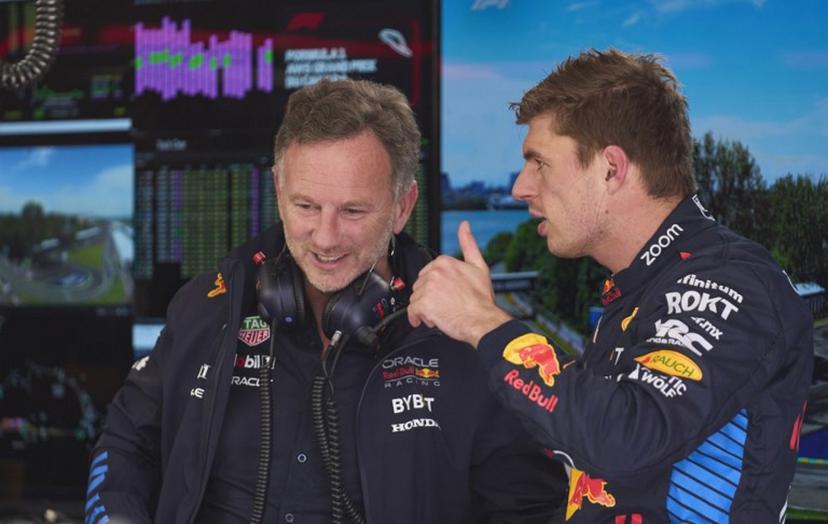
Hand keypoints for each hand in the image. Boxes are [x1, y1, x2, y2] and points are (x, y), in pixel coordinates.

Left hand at [408, 221, 511, 346]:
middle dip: (429, 298)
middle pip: (420, 286)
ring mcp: (428, 288)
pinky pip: (412, 312)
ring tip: (441, 313)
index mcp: (444, 262)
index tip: (445, 294)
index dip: (436, 287)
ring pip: (415, 299)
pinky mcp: (424, 304)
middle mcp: (434, 272)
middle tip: (445, 305)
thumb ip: (469, 244)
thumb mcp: (479, 266)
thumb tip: (464, 226)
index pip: (428, 274)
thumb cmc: (481, 299)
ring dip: (425, 309)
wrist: (483, 321)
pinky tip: (428, 320)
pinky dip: (417, 318)